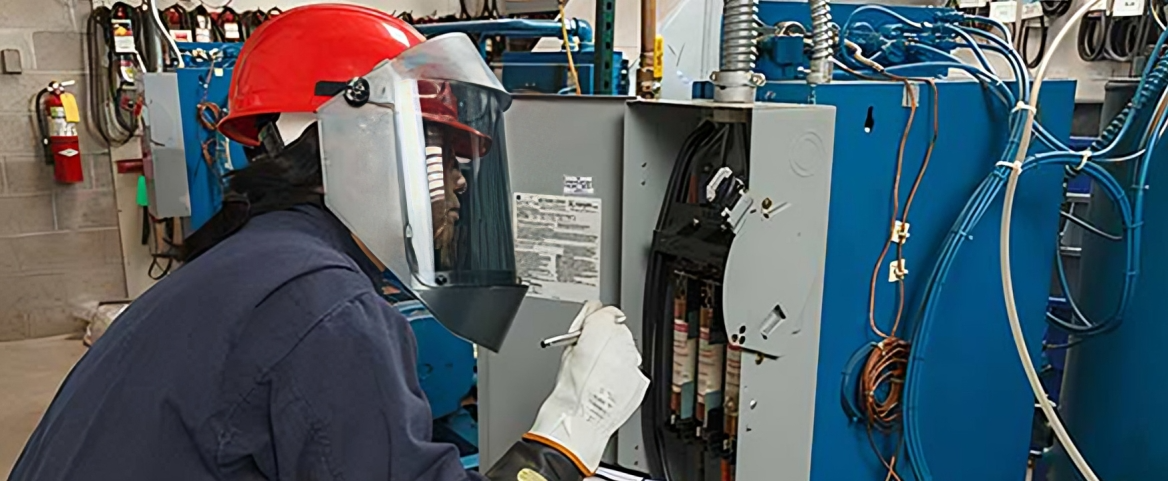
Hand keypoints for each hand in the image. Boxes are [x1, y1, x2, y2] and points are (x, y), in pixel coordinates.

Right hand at [525, 302, 649, 474]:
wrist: (580, 421)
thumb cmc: (570, 390)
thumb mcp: (566, 350)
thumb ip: (582, 326)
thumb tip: (590, 314)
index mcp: (601, 330)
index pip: (607, 312)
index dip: (597, 321)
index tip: (593, 329)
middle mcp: (622, 343)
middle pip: (619, 332)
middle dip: (607, 341)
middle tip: (591, 358)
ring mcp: (634, 363)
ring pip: (627, 352)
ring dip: (616, 359)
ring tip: (597, 377)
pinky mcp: (641, 381)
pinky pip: (633, 372)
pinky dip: (623, 377)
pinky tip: (607, 387)